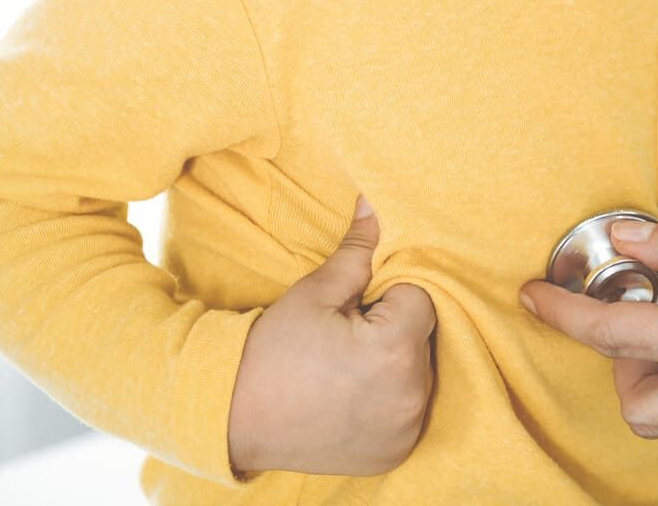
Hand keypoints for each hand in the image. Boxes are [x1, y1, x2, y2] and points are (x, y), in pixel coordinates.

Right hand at [227, 197, 435, 477]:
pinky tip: (353, 396)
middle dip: (395, 329)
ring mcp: (405, 429)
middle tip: (347, 340)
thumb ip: (357, 252)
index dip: (388, 297)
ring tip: (348, 369)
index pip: (420, 299)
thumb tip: (375, 205)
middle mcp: (411, 395)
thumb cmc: (273, 352)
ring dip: (396, 365)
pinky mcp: (395, 452)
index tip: (355, 311)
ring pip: (420, 373)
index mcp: (394, 350)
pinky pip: (409, 410)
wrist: (234, 420)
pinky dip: (391, 400)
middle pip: (424, 337)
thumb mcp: (314, 294)